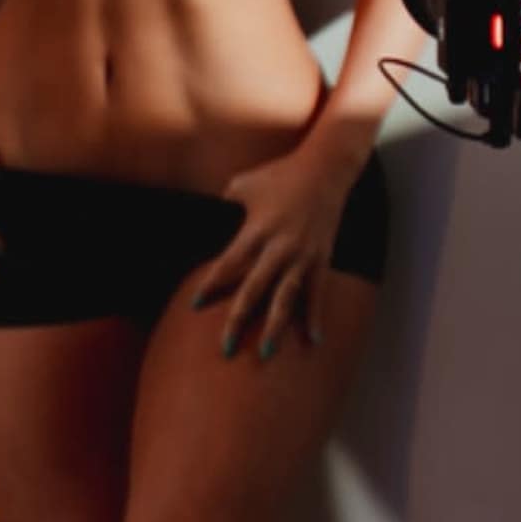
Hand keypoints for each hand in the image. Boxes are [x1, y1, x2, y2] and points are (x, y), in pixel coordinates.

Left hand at [188, 131, 356, 361]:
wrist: (326, 169)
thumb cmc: (279, 174)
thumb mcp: (243, 183)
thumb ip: (223, 203)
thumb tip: (206, 218)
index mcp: (257, 229)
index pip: (229, 263)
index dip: (211, 285)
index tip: (194, 306)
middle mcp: (280, 247)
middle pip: (254, 289)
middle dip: (238, 319)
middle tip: (224, 348)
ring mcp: (303, 255)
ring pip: (286, 297)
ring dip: (275, 326)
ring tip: (265, 352)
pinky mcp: (322, 258)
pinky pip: (318, 293)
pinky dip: (316, 316)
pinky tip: (313, 340)